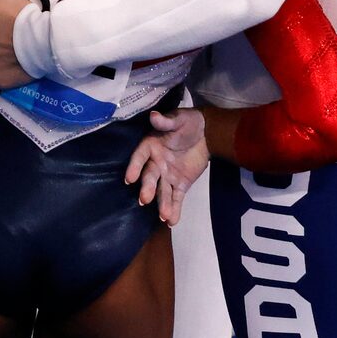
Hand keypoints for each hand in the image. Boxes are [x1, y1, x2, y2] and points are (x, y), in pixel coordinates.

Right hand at [124, 108, 208, 226]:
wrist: (207, 133)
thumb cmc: (188, 123)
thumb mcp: (178, 119)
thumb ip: (166, 121)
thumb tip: (153, 116)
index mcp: (151, 146)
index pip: (140, 157)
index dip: (134, 167)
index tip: (129, 178)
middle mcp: (155, 163)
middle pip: (150, 177)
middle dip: (147, 188)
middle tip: (144, 199)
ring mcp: (167, 176)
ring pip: (163, 191)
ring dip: (162, 203)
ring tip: (163, 216)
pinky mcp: (180, 184)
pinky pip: (176, 198)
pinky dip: (174, 209)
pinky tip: (171, 221)